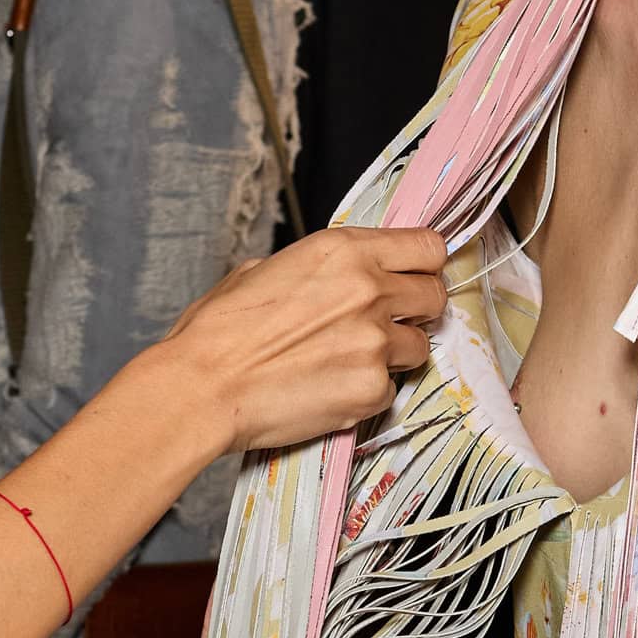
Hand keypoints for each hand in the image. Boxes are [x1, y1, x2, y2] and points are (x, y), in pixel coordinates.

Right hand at [160, 225, 447, 454]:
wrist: (203, 387)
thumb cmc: (220, 330)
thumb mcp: (264, 269)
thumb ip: (320, 268)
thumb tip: (339, 275)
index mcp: (344, 250)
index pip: (427, 246)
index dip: (424, 264)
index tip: (414, 275)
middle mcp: (369, 290)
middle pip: (434, 295)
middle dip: (417, 309)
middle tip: (388, 321)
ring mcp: (375, 342)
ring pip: (419, 346)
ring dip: (395, 353)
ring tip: (349, 360)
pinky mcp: (372, 389)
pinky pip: (391, 389)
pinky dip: (368, 391)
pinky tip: (331, 388)